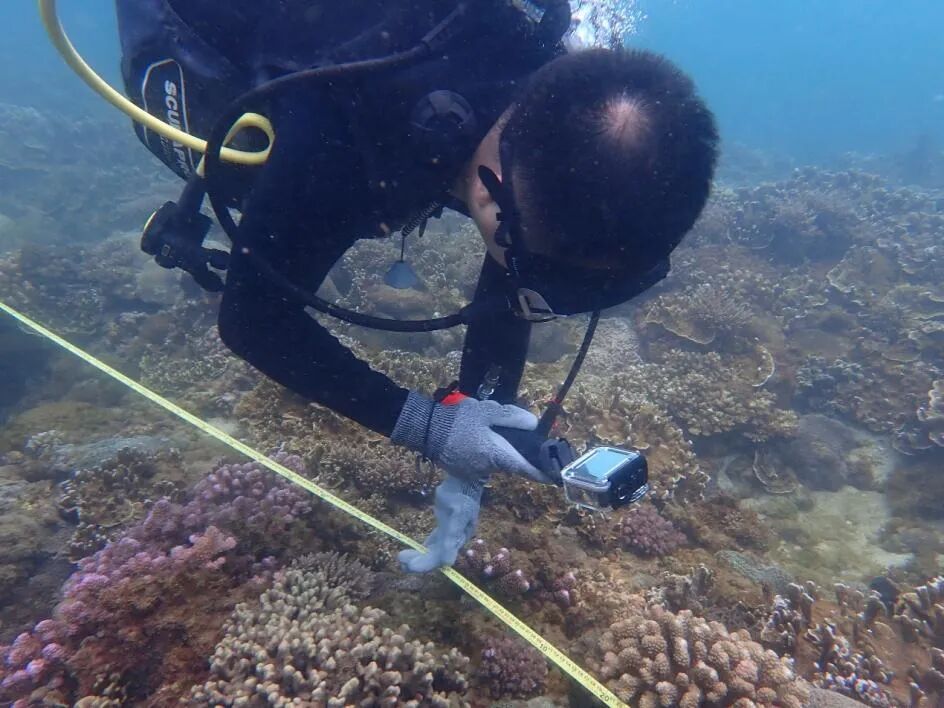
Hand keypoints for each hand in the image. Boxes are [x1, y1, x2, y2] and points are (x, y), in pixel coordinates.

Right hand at [391, 391, 552, 482]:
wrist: (425, 429)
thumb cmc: (458, 420)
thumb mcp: (486, 411)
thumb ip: (511, 417)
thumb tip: (533, 424)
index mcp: (497, 455)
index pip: (525, 468)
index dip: (541, 473)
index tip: (555, 477)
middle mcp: (488, 469)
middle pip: (511, 464)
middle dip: (518, 455)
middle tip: (525, 443)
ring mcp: (474, 472)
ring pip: (496, 463)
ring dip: (500, 452)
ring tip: (495, 434)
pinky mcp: (463, 470)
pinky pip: (482, 463)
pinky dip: (486, 453)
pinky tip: (480, 439)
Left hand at [398, 474, 482, 572]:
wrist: (463, 479)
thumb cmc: (460, 498)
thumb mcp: (456, 518)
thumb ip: (450, 540)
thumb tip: (447, 564)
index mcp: (458, 541)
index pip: (440, 559)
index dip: (425, 564)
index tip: (408, 565)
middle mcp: (454, 540)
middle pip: (435, 557)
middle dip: (418, 560)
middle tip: (400, 559)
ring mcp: (449, 532)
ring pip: (433, 550)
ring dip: (419, 554)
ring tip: (402, 556)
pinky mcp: (444, 524)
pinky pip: (434, 540)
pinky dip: (424, 546)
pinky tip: (415, 548)